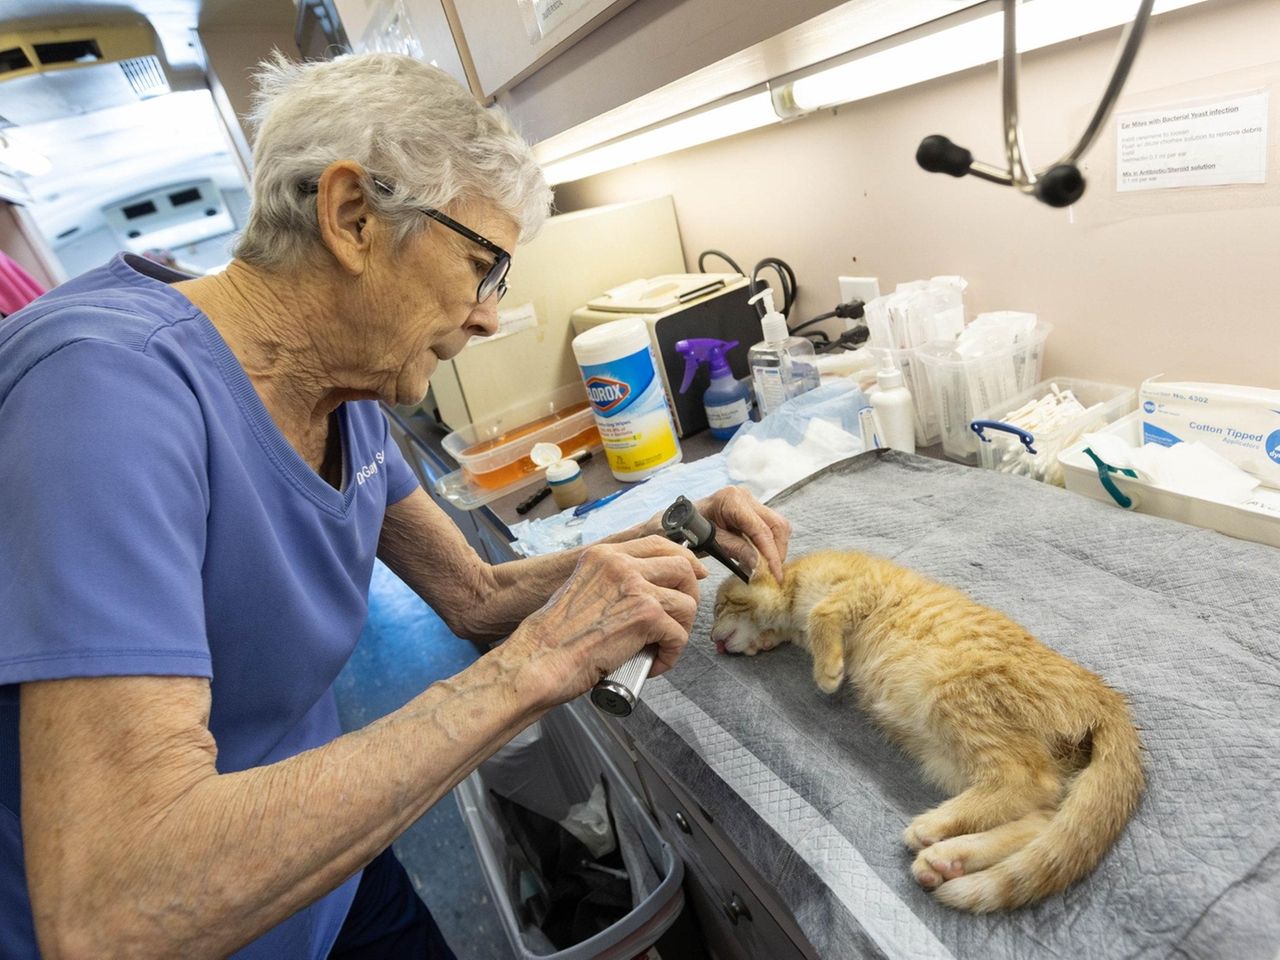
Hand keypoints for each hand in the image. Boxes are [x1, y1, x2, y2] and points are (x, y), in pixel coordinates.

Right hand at [504, 536, 707, 705]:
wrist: (540, 659)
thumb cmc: (554, 637)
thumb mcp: (582, 590)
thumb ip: (612, 584)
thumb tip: (647, 592)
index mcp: (604, 555)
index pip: (659, 544)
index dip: (684, 560)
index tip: (694, 575)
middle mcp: (620, 565)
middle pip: (682, 566)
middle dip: (690, 594)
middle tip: (680, 618)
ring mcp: (635, 587)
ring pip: (687, 604)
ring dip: (680, 630)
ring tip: (660, 647)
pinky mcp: (646, 616)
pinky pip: (679, 636)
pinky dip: (671, 656)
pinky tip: (652, 664)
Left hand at [692, 486, 789, 582]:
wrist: (678, 523)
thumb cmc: (687, 531)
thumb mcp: (710, 543)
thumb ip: (737, 550)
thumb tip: (761, 566)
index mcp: (731, 499)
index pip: (760, 530)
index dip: (771, 555)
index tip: (776, 576)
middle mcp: (744, 496)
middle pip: (776, 525)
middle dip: (777, 552)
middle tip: (774, 576)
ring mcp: (749, 501)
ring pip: (777, 526)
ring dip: (775, 550)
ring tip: (767, 570)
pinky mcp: (752, 510)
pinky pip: (770, 528)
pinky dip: (769, 545)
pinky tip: (761, 560)